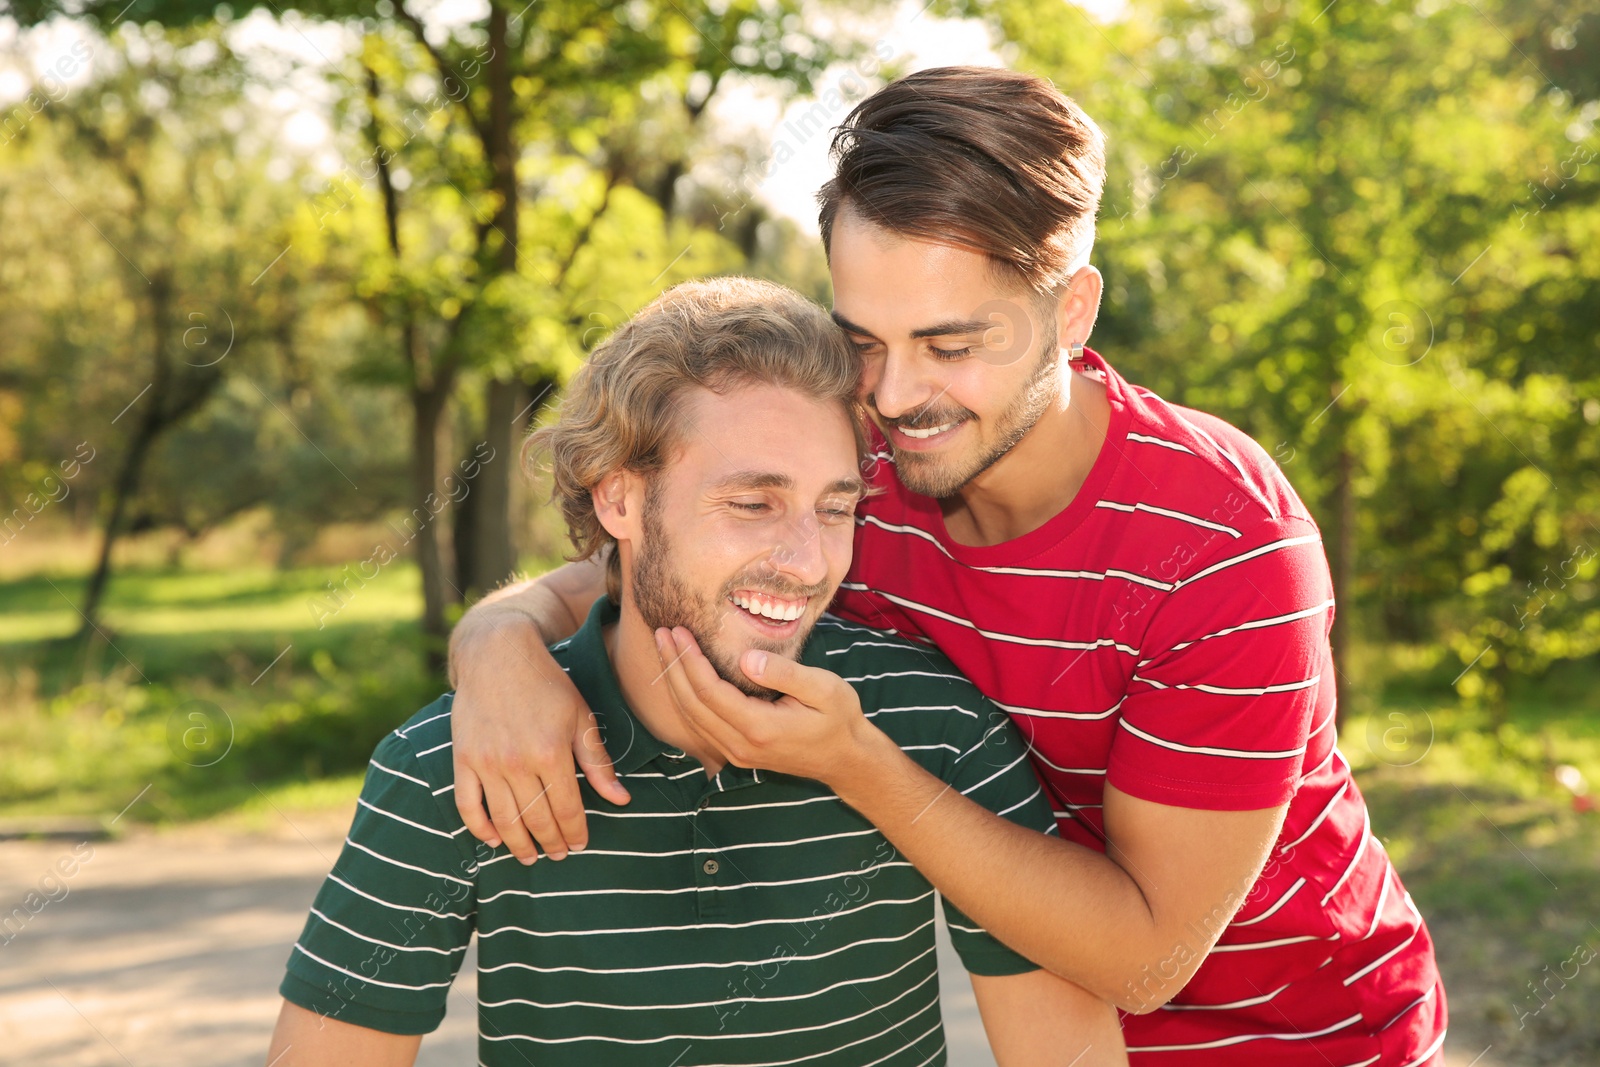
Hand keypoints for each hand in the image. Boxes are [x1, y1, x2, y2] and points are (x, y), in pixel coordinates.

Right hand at [451, 615, 629, 863]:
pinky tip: (493, 839)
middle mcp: (518, 762)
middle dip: (550, 843)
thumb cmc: (548, 684)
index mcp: (552, 752)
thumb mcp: (581, 717)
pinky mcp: (464, 759)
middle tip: (557, 856)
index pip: (567, 809)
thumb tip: (621, 799)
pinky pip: (468, 805)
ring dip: (519, 845)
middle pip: (536, 820)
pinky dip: (479, 828)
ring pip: (504, 820)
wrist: (498, 655)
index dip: (575, 832)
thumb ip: (598, 762)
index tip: (580, 845)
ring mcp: (487, 763)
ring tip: (530, 857)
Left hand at [652, 626, 880, 783]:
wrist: (847, 760)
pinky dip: (684, 700)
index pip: (709, 691)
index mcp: (759, 728)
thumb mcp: (824, 688)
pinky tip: (680, 678)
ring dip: (674, 683)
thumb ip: (785, 674)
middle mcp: (740, 746)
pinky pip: (700, 727)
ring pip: (690, 719)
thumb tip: (747, 658)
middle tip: (661, 633)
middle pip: (691, 705)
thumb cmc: (839, 719)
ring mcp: (736, 754)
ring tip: (665, 649)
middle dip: (672, 666)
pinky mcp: (737, 754)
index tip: (678, 631)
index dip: (689, 660)